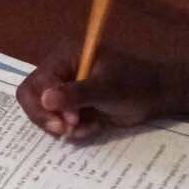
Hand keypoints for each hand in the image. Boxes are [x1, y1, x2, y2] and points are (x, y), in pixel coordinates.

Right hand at [16, 45, 186, 140]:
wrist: (157, 96)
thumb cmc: (134, 84)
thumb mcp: (106, 88)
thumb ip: (76, 93)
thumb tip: (45, 99)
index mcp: (64, 57)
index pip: (35, 84)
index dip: (44, 106)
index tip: (68, 121)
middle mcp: (59, 72)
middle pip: (32, 99)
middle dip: (48, 118)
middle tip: (67, 130)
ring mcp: (64, 90)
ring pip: (43, 114)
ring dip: (63, 126)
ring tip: (86, 128)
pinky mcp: (71, 106)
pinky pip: (59, 123)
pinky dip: (74, 130)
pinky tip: (92, 127)